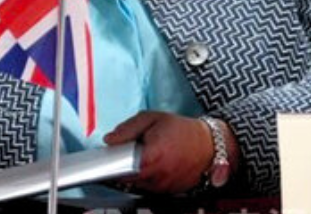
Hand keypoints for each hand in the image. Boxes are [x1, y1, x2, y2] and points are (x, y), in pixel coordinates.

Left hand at [104, 111, 221, 193]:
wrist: (211, 145)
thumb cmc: (181, 130)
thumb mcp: (151, 119)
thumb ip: (127, 129)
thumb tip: (109, 139)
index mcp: (152, 156)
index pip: (120, 169)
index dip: (108, 165)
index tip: (99, 160)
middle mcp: (158, 176)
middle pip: (126, 179)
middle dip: (117, 169)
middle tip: (114, 157)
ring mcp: (164, 187)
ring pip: (136, 185)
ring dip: (129, 175)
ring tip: (130, 159)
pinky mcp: (169, 192)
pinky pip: (148, 188)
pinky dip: (142, 179)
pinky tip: (142, 167)